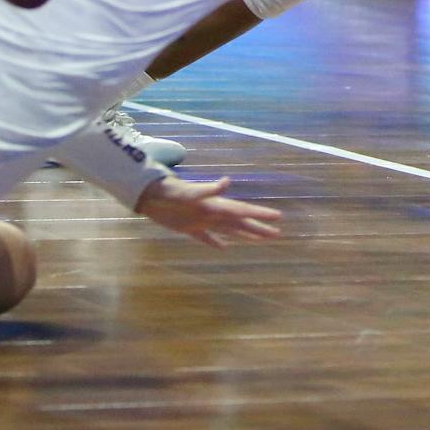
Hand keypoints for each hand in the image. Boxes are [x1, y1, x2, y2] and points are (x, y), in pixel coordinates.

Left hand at [137, 175, 282, 246]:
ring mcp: (203, 221)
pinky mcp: (190, 228)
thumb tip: (227, 181)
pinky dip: (216, 242)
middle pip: (241, 222)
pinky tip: (224, 247)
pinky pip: (207, 238)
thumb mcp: (190, 192)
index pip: (243, 211)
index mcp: (217, 206)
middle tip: (277, 234)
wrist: (151, 196)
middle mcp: (213, 213)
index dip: (260, 214)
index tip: (278, 217)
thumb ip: (209, 189)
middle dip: (259, 228)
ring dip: (244, 234)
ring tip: (259, 239)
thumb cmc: (171, 194)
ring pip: (229, 230)